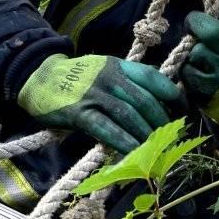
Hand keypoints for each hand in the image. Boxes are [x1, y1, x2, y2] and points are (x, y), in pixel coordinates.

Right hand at [17, 54, 177, 153]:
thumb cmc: (75, 77)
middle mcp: (109, 78)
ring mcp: (94, 95)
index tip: (182, 110)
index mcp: (118, 66)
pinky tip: (133, 152)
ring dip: (146, 135)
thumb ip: (128, 79)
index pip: (153, 77)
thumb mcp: (103, 69)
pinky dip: (123, 142)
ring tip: (155, 149)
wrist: (37, 76)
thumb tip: (158, 92)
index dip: (171, 95)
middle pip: (145, 100)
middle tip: (168, 138)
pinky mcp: (80, 113)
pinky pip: (107, 129)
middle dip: (161, 122)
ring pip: (130, 116)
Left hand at [181, 3, 218, 125]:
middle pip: (210, 31)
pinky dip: (186, 68)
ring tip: (197, 53)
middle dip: (195, 22)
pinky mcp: (208, 90)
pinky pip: (187, 70)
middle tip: (192, 24)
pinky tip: (194, 69)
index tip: (215, 15)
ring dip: (191, 49)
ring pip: (195, 51)